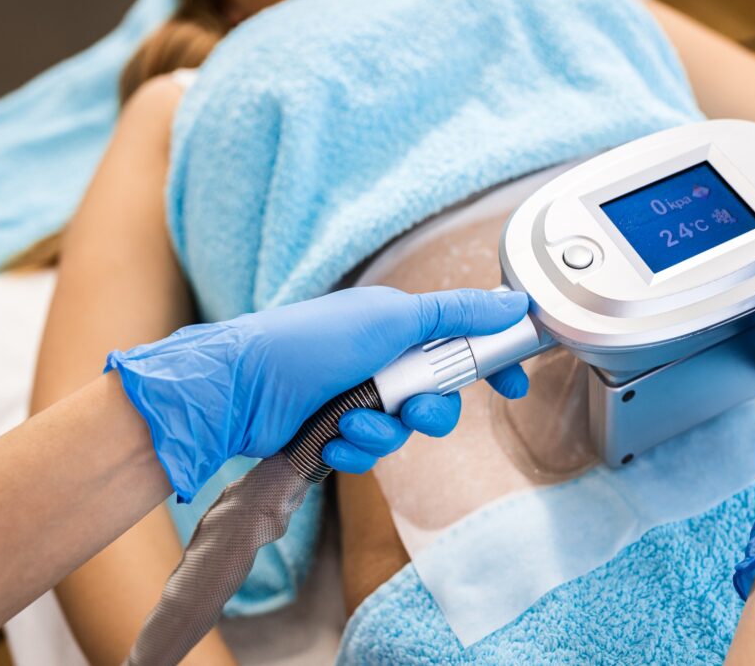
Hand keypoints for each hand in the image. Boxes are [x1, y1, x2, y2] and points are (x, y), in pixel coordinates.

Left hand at [106, 287, 529, 500]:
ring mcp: (360, 397)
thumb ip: (457, 313)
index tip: (513, 387)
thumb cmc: (312, 340)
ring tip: (352, 423)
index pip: (463, 343)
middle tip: (412, 409)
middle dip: (430, 410)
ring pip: (405, 431)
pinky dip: (355, 449)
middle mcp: (383, 360)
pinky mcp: (338, 431)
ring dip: (383, 433)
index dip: (491, 364)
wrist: (241, 386)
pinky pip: (371, 452)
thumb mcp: (392, 318)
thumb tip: (514, 301)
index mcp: (399, 326)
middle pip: (439, 396)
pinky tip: (332, 439)